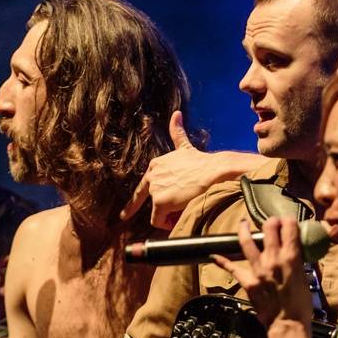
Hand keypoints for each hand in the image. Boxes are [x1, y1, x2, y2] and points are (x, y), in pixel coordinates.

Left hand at [121, 111, 211, 229]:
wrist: (213, 171)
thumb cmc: (203, 162)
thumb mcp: (186, 146)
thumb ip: (177, 133)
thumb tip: (176, 114)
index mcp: (155, 165)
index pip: (142, 188)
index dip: (132, 204)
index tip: (124, 216)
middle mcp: (151, 175)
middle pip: (153, 203)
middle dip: (166, 210)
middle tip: (176, 214)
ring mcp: (154, 189)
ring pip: (157, 214)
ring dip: (171, 215)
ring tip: (187, 207)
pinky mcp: (159, 202)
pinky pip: (159, 221)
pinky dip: (169, 224)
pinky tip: (181, 216)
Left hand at [212, 216, 317, 337]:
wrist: (287, 324)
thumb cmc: (301, 305)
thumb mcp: (306, 278)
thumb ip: (298, 264)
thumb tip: (295, 255)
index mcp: (291, 257)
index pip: (289, 228)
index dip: (288, 221)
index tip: (287, 222)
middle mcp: (273, 259)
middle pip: (268, 229)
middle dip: (270, 222)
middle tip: (271, 222)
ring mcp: (258, 270)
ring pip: (247, 242)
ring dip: (244, 230)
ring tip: (243, 224)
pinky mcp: (248, 282)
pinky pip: (232, 268)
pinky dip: (222, 262)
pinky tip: (214, 256)